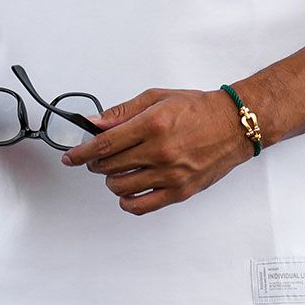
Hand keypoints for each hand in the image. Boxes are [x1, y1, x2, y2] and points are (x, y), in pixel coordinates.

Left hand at [60, 87, 253, 214]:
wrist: (234, 125)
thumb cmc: (199, 109)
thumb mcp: (158, 98)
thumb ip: (123, 112)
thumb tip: (95, 123)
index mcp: (152, 125)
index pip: (104, 144)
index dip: (82, 152)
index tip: (71, 157)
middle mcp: (160, 151)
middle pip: (109, 166)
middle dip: (97, 163)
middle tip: (98, 158)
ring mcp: (170, 175)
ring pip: (121, 187)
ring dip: (112, 180)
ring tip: (118, 170)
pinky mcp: (180, 192)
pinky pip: (141, 206)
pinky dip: (128, 201)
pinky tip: (129, 190)